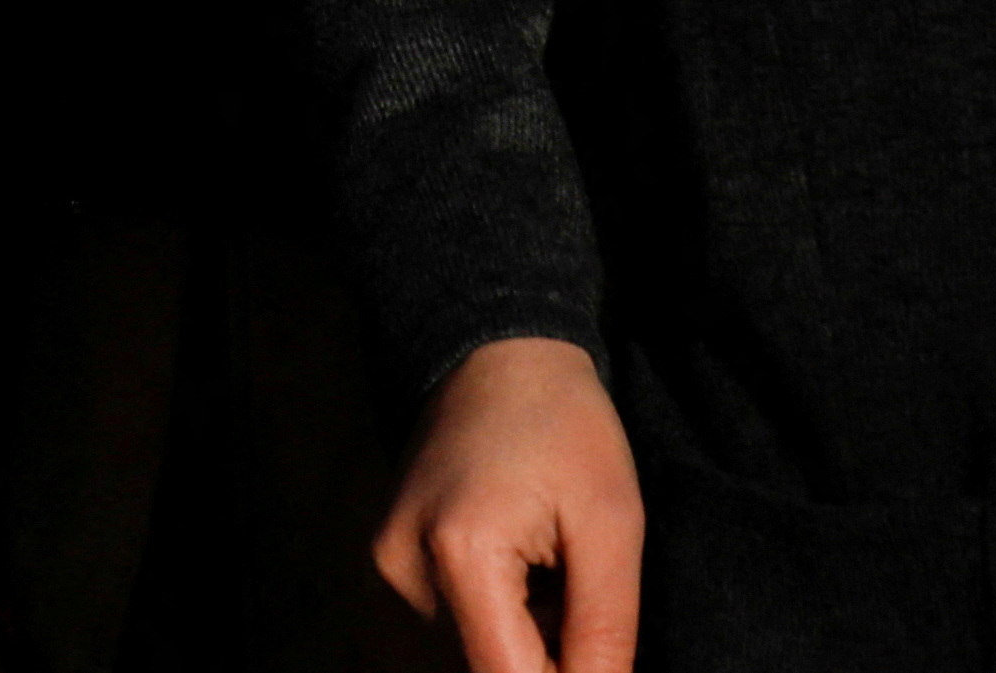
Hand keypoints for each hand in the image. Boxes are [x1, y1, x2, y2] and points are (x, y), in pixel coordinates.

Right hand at [375, 337, 641, 672]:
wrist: (495, 354)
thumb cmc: (564, 426)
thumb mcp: (612, 523)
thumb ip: (605, 630)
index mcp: (461, 553)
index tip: (593, 651)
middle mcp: (402, 571)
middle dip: (540, 660)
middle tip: (570, 596)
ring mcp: (383, 571)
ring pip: (455, 661)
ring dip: (510, 649)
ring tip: (544, 583)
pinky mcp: (383, 568)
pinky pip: (435, 636)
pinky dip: (483, 630)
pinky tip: (514, 584)